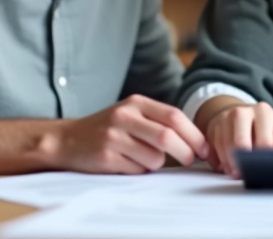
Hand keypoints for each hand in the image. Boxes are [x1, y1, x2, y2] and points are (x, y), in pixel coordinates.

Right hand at [57, 95, 209, 173]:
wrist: (67, 140)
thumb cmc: (108, 129)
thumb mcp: (132, 114)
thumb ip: (159, 121)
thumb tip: (196, 141)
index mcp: (136, 102)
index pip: (174, 116)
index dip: (194, 134)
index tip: (204, 148)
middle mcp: (124, 116)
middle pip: (167, 137)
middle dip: (186, 152)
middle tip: (191, 160)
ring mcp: (113, 136)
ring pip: (154, 158)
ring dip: (157, 163)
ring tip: (144, 158)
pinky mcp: (106, 157)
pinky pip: (137, 170)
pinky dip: (140, 170)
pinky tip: (127, 163)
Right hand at [203, 102, 272, 177]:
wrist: (241, 116)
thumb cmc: (264, 128)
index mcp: (263, 111)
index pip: (264, 142)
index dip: (264, 160)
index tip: (264, 170)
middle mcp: (241, 112)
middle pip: (240, 144)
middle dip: (244, 163)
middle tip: (247, 175)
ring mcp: (224, 118)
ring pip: (226, 149)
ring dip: (232, 166)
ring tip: (239, 172)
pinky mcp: (212, 128)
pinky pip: (215, 151)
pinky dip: (222, 163)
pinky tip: (230, 166)